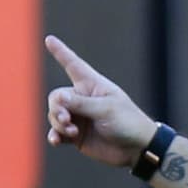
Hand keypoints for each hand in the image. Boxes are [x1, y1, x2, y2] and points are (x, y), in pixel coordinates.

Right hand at [45, 35, 155, 167]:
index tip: (49, 39)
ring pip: (55, 115)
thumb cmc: (128, 123)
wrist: (138, 148)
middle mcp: (83, 99)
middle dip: (57, 108)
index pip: (73, 65)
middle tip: (66, 119)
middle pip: (57, 97)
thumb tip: (57, 97)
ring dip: (58, 123)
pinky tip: (55, 141)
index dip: (61, 52)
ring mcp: (79, 117)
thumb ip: (80, 103)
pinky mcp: (77, 135)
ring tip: (70, 131)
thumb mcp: (105, 109)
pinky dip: (55, 135)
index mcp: (93, 85)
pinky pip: (58, 132)